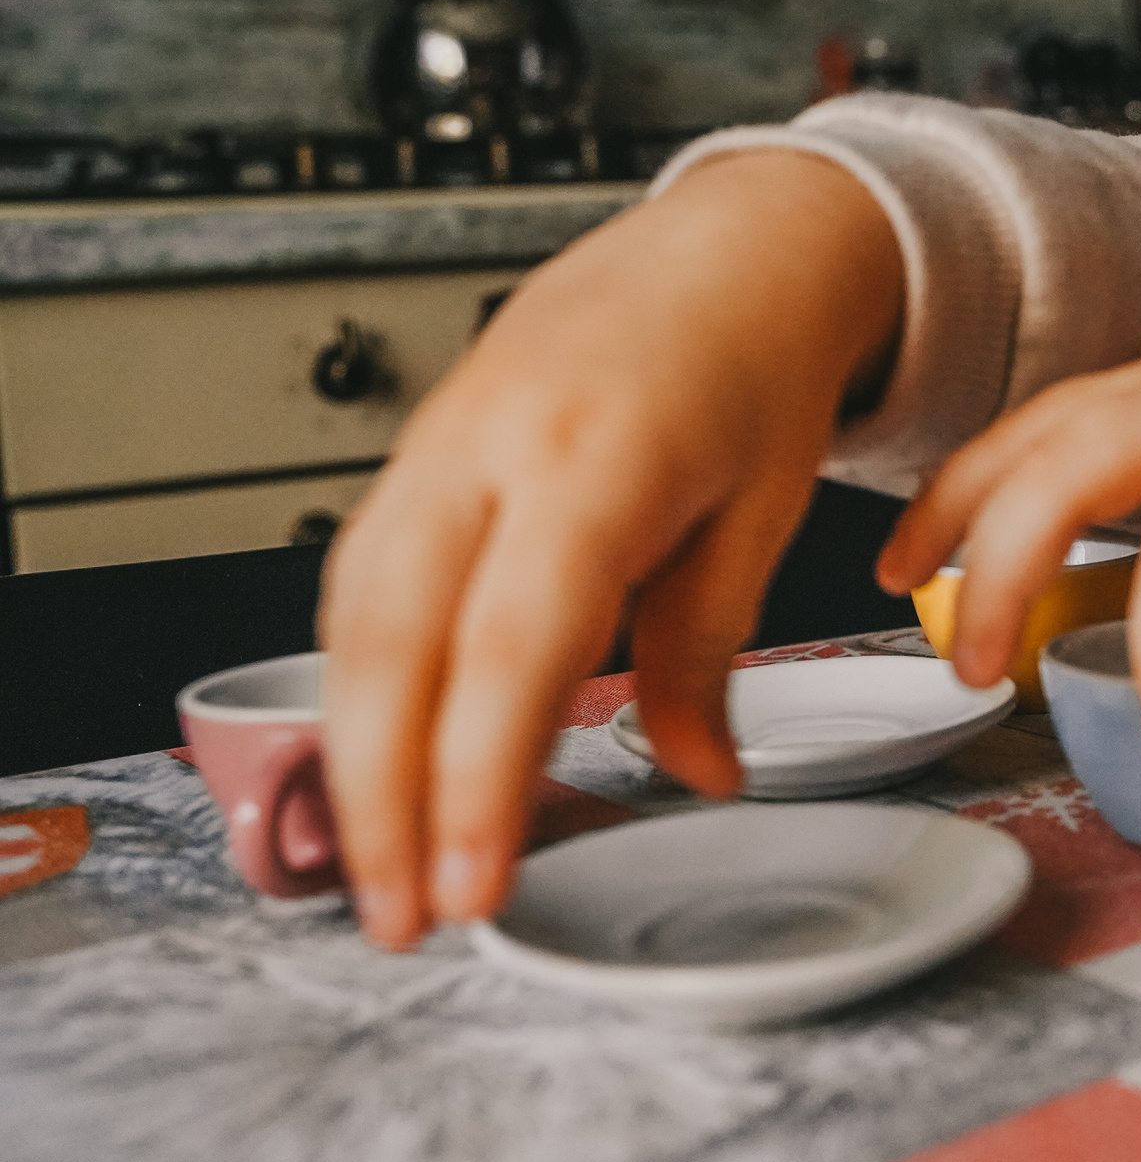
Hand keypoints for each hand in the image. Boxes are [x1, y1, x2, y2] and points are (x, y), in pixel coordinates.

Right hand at [320, 151, 902, 948]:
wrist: (729, 244)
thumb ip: (708, 651)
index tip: (471, 885)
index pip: (511, 648)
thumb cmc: (756, 361)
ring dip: (354, 749)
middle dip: (382, 797)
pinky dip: (361, 675)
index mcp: (595, 457)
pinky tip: (382, 747)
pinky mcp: (418, 448)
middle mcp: (491, 444)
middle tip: (405, 917)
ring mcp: (439, 439)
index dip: (476, 779)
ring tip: (386, 865)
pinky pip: (362, 575)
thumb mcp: (764, 511)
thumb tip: (695, 774)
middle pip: (395, 645)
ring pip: (354, 616)